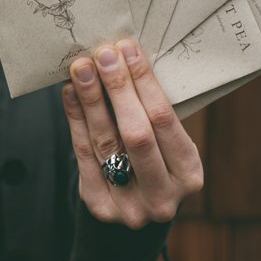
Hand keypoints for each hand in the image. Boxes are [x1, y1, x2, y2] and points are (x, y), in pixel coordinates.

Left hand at [63, 39, 202, 228]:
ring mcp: (130, 206)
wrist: (134, 210)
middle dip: (118, 88)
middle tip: (103, 54)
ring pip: (105, 142)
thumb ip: (151, 112)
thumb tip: (124, 58)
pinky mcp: (99, 206)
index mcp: (189, 174)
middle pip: (136, 133)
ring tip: (82, 68)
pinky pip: (83, 154)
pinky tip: (70, 93)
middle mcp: (163, 196)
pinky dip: (76, 119)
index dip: (144, 82)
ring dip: (91, 99)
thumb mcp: (167, 145)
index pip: (164, 120)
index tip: (127, 49)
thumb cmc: (154, 163)